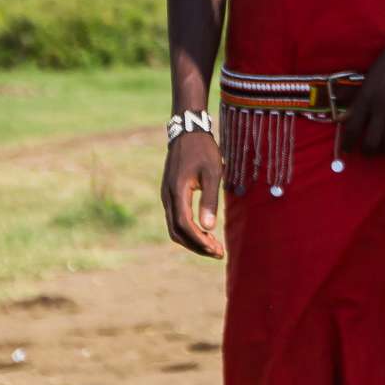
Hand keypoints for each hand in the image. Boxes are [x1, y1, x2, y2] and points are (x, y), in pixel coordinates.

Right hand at [164, 129, 225, 258]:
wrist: (187, 131)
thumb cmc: (203, 150)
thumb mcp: (212, 173)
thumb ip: (209, 200)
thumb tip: (208, 228)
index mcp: (176, 192)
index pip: (184, 226)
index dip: (199, 241)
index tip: (216, 250)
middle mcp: (167, 197)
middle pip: (177, 232)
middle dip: (197, 246)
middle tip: (218, 253)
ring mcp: (166, 196)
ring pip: (174, 227)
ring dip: (193, 239)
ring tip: (214, 246)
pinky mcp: (170, 194)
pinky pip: (175, 218)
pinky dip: (189, 230)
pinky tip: (205, 231)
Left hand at [340, 27, 384, 155]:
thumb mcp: (368, 77)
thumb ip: (355, 97)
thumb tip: (342, 117)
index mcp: (366, 96)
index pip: (353, 128)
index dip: (348, 144)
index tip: (347, 150)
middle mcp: (382, 104)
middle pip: (372, 141)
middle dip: (368, 151)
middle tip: (368, 152)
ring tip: (384, 149)